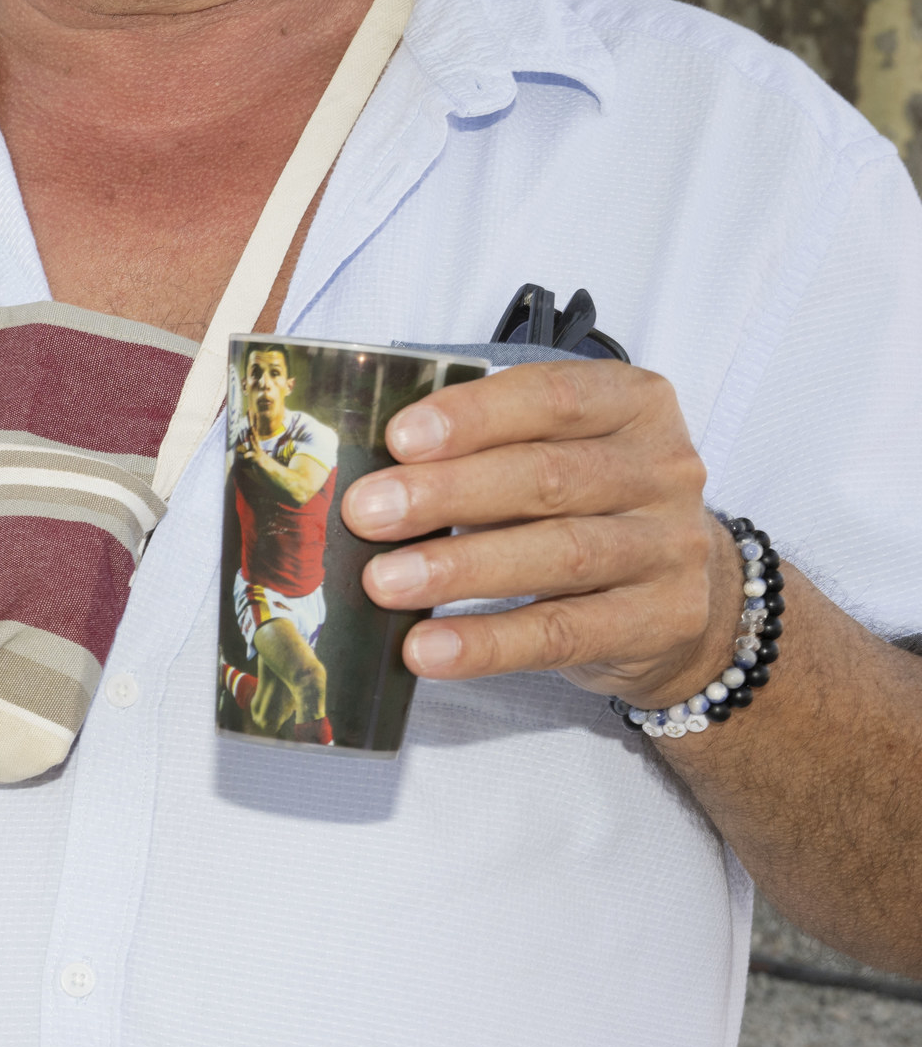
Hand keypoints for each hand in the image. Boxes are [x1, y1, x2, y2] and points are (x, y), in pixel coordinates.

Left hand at [339, 360, 735, 708]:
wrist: (679, 598)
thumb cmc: (587, 510)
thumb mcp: (551, 459)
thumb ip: (482, 453)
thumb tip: (371, 479)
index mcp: (633, 405)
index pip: (553, 397)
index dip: (474, 416)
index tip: (399, 438)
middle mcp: (663, 469)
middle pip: (549, 476)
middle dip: (447, 494)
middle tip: (367, 513)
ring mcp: (671, 547)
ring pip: (560, 554)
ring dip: (460, 569)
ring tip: (384, 583)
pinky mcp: (662, 620)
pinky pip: (563, 633)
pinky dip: (488, 643)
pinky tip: (427, 649)